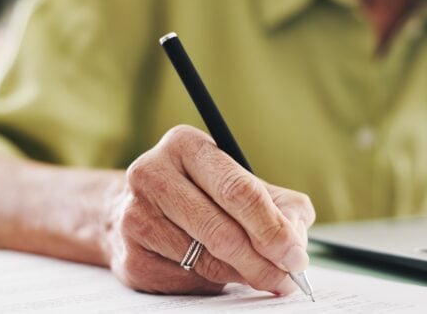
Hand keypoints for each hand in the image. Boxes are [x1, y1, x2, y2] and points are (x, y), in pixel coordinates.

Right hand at [103, 125, 315, 294]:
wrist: (131, 210)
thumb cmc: (197, 194)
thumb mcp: (238, 183)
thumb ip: (278, 205)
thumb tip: (296, 241)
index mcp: (185, 145)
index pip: (237, 190)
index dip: (272, 227)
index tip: (295, 254)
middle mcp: (152, 174)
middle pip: (222, 231)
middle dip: (263, 261)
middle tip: (287, 278)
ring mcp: (136, 217)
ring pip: (207, 260)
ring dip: (243, 275)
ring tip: (261, 275)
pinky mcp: (132, 256)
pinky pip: (188, 279)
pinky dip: (214, 282)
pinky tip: (218, 271)